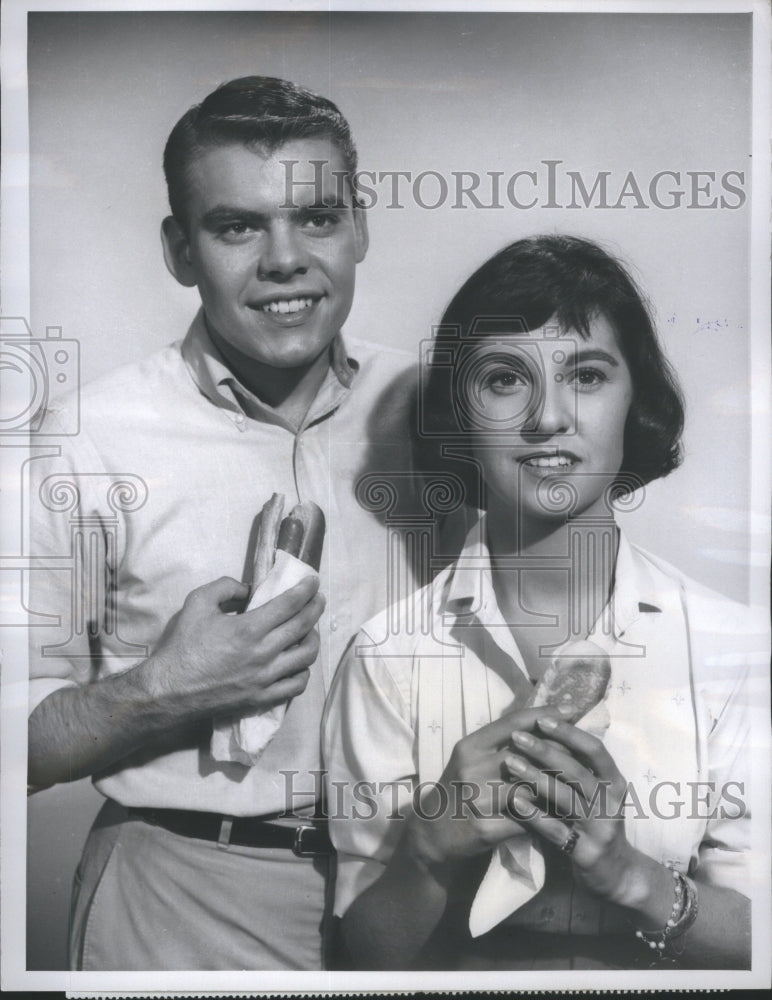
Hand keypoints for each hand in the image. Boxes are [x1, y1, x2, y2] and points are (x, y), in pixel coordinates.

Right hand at [145, 575, 324, 719]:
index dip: (306, 590)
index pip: (290, 604)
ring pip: (306, 656)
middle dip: (315, 608)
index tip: (313, 581)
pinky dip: (304, 671)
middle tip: (318, 599)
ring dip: (313, 638)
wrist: (170, 689)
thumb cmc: (182, 645)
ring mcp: (265, 678)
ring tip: (310, 630)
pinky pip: (296, 685)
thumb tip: (249, 589)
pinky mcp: (263, 697)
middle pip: (303, 626)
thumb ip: (226, 587)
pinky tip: (299, 662)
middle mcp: (264, 653)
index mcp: (249, 628)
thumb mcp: (198, 602)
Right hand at [407, 706, 568, 869]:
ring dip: (558, 790)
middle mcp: (472, 768)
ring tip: (580, 787)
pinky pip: (527, 820)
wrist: (434, 832)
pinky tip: (562, 817)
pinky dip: (546, 819)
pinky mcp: (486, 828)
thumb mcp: (472, 757)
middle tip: (585, 756)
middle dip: (562, 755)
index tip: (572, 711)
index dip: (546, 715)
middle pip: (530, 755)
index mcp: (470, 746)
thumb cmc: (461, 787)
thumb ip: (502, 742)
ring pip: (533, 789)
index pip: (514, 723)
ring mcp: (478, 799)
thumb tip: (545, 721)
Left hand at [502, 716, 640, 904]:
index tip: (542, 718)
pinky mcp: (585, 852)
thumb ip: (579, 767)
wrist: (618, 874)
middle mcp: (610, 803)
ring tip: (509, 763)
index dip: (569, 732)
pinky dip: (533, 813)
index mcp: (614, 782)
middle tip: (517, 736)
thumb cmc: (597, 823)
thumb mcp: (596, 792)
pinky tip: (513, 800)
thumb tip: (551, 726)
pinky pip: (555, 829)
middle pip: (577, 770)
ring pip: (565, 798)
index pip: (595, 750)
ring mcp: (599, 828)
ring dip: (535, 777)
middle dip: (545, 750)